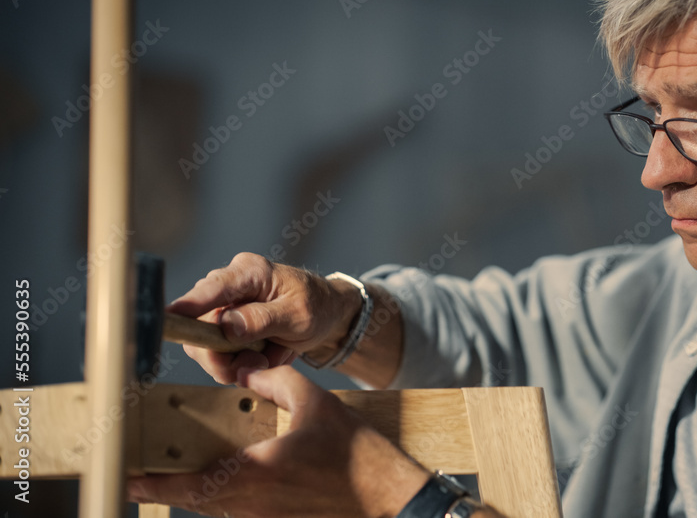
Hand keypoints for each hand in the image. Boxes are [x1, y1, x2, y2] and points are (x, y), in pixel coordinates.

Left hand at [127, 365, 430, 516]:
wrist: (389, 499)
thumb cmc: (358, 456)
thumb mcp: (317, 403)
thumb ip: (276, 382)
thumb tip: (247, 373)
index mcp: (255, 473)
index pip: (187, 486)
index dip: (150, 486)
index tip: (125, 478)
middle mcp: (252, 504)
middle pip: (194, 501)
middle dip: (168, 487)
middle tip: (146, 471)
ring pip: (215, 509)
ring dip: (197, 492)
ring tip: (183, 471)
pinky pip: (238, 513)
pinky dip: (224, 498)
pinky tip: (233, 477)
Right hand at [169, 252, 361, 383]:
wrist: (328, 314)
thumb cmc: (317, 307)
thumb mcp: (298, 315)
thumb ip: (262, 320)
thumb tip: (225, 326)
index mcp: (250, 272)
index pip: (212, 288)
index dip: (188, 306)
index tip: (167, 319)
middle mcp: (230, 285)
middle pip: (199, 324)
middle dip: (220, 355)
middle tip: (253, 365)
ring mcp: (224, 305)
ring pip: (205, 345)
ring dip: (234, 362)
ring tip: (267, 357)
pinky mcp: (225, 325)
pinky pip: (218, 354)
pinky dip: (241, 363)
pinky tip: (264, 355)